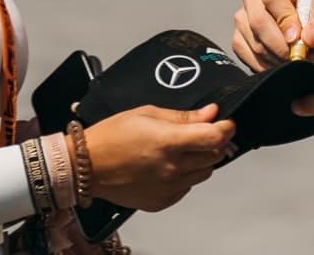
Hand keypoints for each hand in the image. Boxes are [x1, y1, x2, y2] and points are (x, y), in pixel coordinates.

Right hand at [84, 104, 236, 211]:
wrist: (86, 166)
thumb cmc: (111, 136)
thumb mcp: (147, 113)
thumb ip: (183, 116)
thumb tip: (210, 113)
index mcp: (169, 142)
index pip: (217, 137)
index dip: (227, 127)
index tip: (226, 122)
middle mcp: (172, 168)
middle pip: (215, 155)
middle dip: (213, 142)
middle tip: (199, 133)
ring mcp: (168, 187)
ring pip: (204, 173)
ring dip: (200, 160)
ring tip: (179, 150)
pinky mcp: (161, 201)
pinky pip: (186, 187)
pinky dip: (185, 176)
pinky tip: (168, 166)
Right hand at [232, 0, 313, 71]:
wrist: (302, 30)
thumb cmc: (312, 19)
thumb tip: (309, 36)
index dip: (285, 19)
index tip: (297, 37)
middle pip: (259, 21)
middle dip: (281, 45)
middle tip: (297, 56)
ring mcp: (242, 17)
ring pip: (255, 42)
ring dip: (277, 58)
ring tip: (294, 59)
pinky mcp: (237, 39)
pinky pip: (249, 56)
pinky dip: (267, 65)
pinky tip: (281, 62)